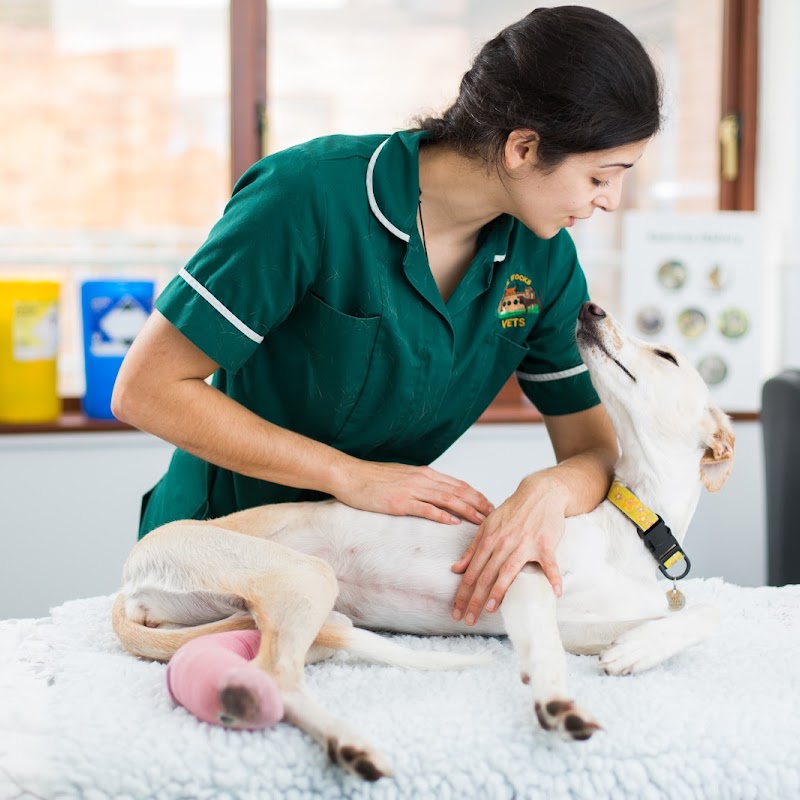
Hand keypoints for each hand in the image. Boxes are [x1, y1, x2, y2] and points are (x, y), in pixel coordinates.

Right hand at [332, 460, 493, 524]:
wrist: (350, 475)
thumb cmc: (373, 478)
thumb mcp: (403, 476)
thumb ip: (420, 484)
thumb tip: (436, 493)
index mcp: (424, 473)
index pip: (457, 484)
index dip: (476, 494)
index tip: (489, 505)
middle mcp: (422, 479)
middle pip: (458, 491)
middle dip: (478, 503)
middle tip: (494, 515)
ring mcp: (411, 490)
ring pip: (447, 499)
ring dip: (467, 510)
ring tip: (481, 520)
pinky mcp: (399, 502)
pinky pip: (425, 508)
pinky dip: (442, 515)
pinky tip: (453, 522)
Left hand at [450, 474, 567, 625]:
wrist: (540, 493)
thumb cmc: (513, 512)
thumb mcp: (487, 526)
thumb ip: (472, 548)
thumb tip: (456, 569)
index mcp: (489, 540)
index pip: (472, 572)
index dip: (463, 593)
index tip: (456, 610)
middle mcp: (504, 543)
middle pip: (486, 575)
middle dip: (475, 599)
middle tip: (468, 619)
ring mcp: (525, 544)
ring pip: (509, 571)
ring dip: (499, 591)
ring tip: (490, 609)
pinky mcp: (545, 544)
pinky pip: (549, 563)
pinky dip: (553, 577)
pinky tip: (555, 592)